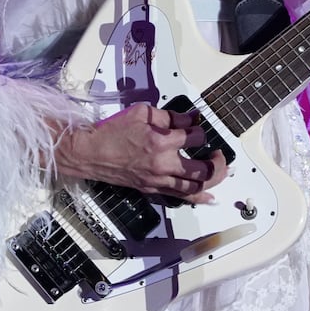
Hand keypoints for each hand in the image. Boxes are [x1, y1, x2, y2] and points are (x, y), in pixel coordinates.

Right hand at [54, 104, 228, 202]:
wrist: (91, 153)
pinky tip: (208, 197)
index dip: (199, 129)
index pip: (194, 137)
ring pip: (195, 187)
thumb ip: (169, 116)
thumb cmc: (112, 131)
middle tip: (219, 154)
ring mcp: (158, 180)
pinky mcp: (152, 189)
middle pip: (203, 170)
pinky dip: (198, 197)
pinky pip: (180, 196)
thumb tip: (190, 119)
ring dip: (212, 180)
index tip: (195, 126)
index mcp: (161, 142)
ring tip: (219, 171)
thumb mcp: (141, 113)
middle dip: (217, 162)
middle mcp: (163, 164)